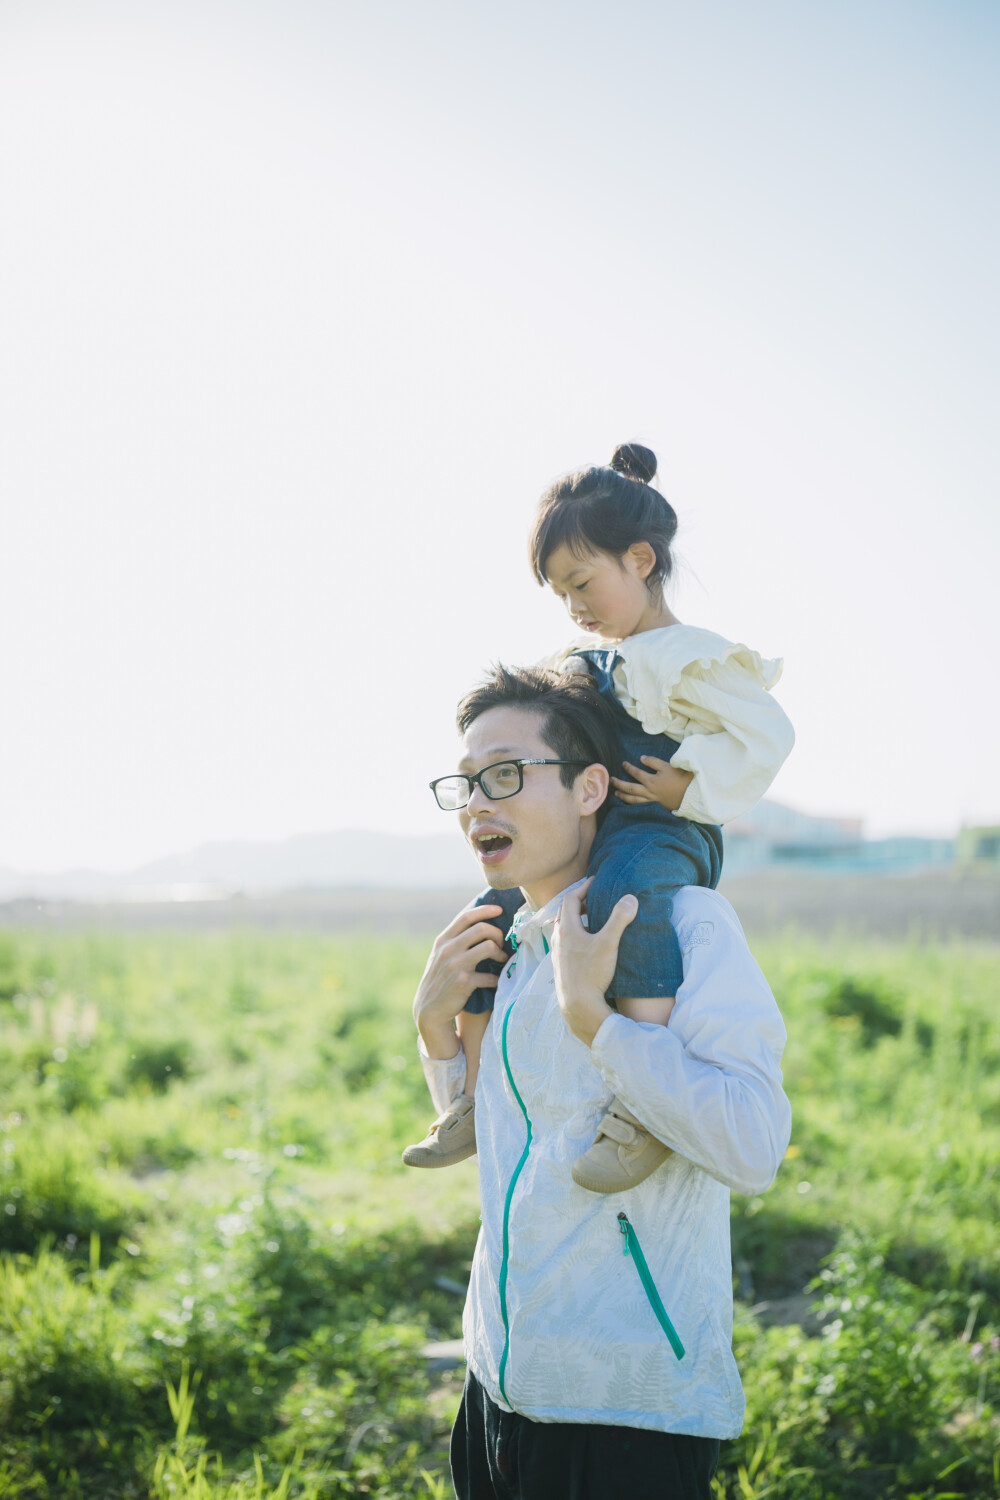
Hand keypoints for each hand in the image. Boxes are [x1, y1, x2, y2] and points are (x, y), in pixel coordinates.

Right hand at [413, 905, 506, 1057]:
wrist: (429, 1010)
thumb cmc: (440, 979)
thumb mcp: (441, 956)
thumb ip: (455, 940)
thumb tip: (480, 925)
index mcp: (443, 940)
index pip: (466, 917)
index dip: (485, 911)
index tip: (499, 910)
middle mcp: (448, 950)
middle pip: (482, 929)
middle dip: (498, 934)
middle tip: (501, 945)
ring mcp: (455, 966)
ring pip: (489, 947)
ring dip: (501, 954)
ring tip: (502, 960)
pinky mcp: (463, 983)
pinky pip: (489, 975)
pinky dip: (496, 978)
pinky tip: (496, 981)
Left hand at [551, 880, 637, 1046]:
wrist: (578, 1006)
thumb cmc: (591, 974)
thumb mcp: (608, 944)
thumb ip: (619, 919)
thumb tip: (631, 898)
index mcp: (566, 929)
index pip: (570, 899)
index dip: (583, 887)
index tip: (596, 882)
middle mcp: (558, 939)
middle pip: (566, 913)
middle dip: (580, 902)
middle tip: (596, 897)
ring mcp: (558, 954)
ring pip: (566, 929)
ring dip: (578, 920)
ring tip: (594, 919)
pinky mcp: (561, 967)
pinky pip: (566, 943)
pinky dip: (577, 936)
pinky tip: (589, 945)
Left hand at [611, 756, 693, 810]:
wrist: (691, 794)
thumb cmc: (680, 778)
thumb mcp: (667, 766)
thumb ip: (653, 762)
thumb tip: (641, 758)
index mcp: (651, 781)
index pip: (636, 773)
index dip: (629, 768)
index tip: (623, 763)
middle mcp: (649, 792)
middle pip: (630, 789)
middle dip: (619, 784)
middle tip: (611, 780)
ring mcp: (652, 800)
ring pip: (634, 800)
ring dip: (624, 796)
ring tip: (616, 793)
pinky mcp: (657, 804)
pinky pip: (641, 805)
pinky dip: (633, 804)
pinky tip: (629, 802)